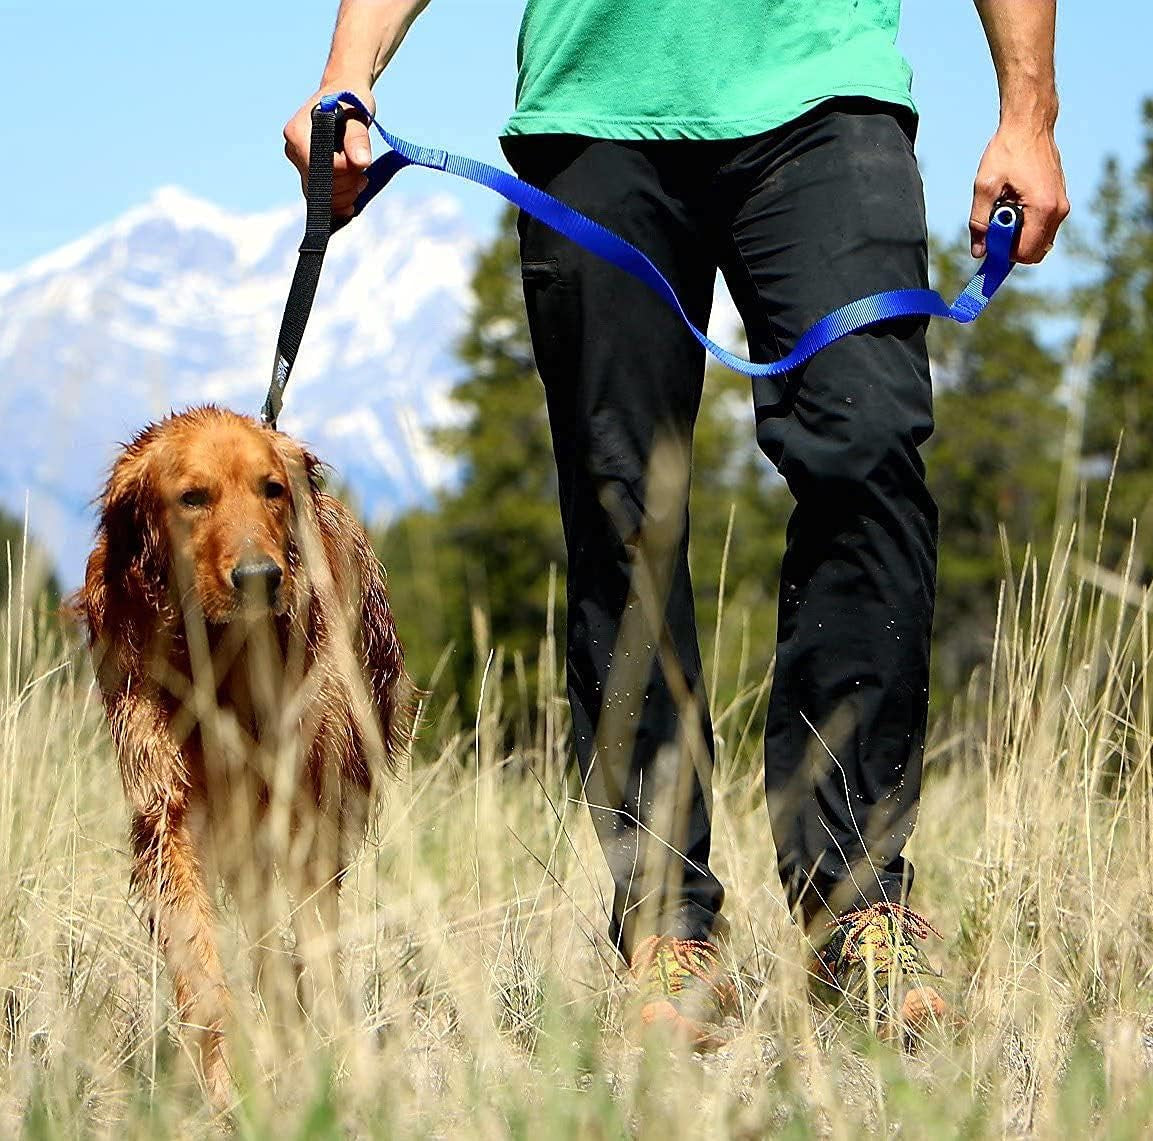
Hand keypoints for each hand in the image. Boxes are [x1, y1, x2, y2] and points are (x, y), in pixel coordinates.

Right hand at [283, 86, 375, 217]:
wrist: (345, 94)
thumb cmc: (351, 100)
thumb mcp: (358, 114)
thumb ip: (358, 138)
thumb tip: (361, 162)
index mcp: (298, 133)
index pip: (321, 167)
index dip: (345, 171)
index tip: (362, 162)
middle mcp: (293, 150)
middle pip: (319, 186)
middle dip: (346, 185)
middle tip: (365, 175)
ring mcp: (299, 163)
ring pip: (319, 196)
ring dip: (345, 195)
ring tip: (362, 180)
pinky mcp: (309, 172)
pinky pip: (320, 198)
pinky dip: (338, 202)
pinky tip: (353, 199)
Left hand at [969, 123, 1069, 263]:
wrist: (1029, 124)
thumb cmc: (1007, 151)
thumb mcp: (985, 187)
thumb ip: (980, 222)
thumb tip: (979, 252)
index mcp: (1043, 209)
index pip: (1025, 253)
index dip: (1003, 254)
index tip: (989, 241)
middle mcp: (1058, 211)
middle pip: (1035, 253)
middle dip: (1012, 247)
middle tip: (995, 226)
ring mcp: (1062, 206)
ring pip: (1039, 242)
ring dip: (1019, 236)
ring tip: (1004, 210)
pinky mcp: (1060, 201)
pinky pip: (1043, 228)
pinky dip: (1027, 226)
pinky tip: (1013, 205)